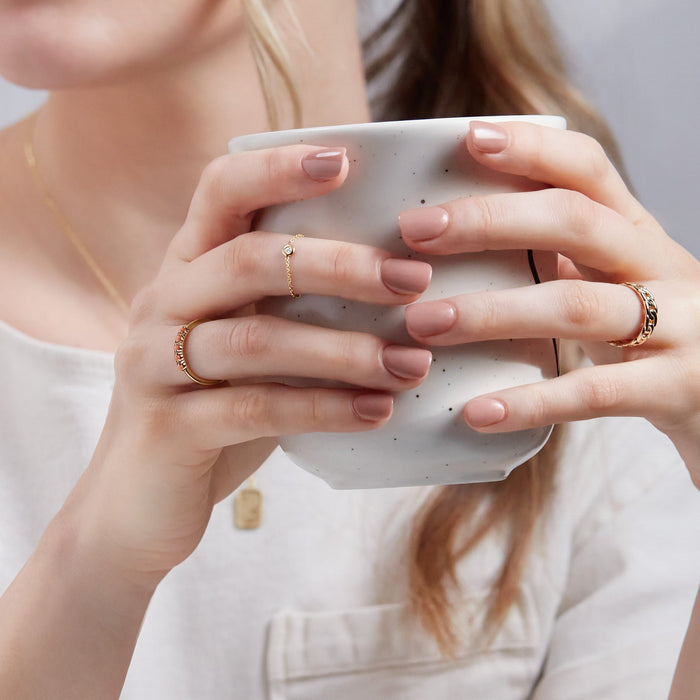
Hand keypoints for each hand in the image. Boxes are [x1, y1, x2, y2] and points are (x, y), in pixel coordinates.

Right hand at [63, 145, 432, 587]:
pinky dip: (323, 408)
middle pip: (249, 260)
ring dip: (345, 350)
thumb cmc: (212, 410)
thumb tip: (396, 281)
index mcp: (185, 269)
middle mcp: (162, 303)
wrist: (136, 503)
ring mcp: (154, 365)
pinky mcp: (168, 428)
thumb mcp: (246, 345)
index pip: (220, 191)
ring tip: (413, 362)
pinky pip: (254, 410)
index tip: (347, 162)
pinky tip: (377, 412)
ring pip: (256, 339)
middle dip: (339, 266)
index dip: (277, 168)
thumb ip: (287, 306)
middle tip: (414, 280)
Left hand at [400, 120, 699, 485]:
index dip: (532, 147)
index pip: (588, 169)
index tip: (468, 137)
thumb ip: (559, 262)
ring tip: (422, 323)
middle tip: (413, 230)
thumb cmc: (655, 339)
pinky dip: (529, 402)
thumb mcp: (614, 286)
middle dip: (489, 219)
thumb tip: (460, 245)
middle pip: (575, 220)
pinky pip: (593, 394)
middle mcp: (660, 267)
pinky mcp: (677, 389)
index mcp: (636, 235)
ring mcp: (680, 327)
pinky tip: (474, 412)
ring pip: (576, 305)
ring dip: (490, 311)